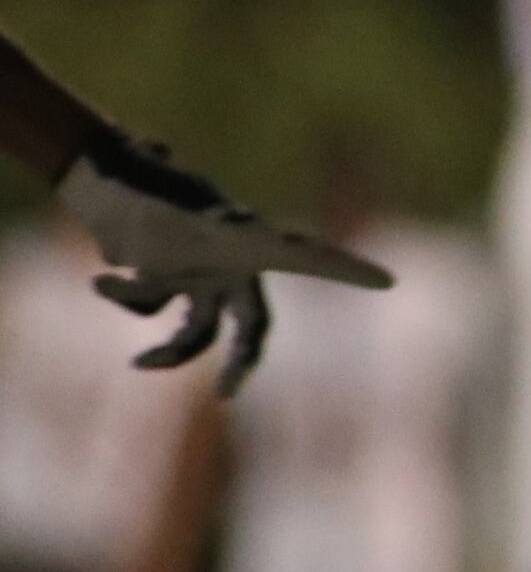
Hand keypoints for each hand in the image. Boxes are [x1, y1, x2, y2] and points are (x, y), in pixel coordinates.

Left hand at [57, 132, 390, 396]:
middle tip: (226, 395)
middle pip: (253, 323)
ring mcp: (208, 273)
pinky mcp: (179, 280)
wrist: (102, 177)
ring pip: (198, 333)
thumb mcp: (147, 209)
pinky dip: (128, 299)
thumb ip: (152, 233)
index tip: (386, 281)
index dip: (345, 269)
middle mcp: (235, 261)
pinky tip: (104, 280)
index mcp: (245, 238)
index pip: (304, 254)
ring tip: (136, 364)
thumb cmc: (135, 186)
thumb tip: (129, 246)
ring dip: (168, 352)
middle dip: (241, 360)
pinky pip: (158, 310)